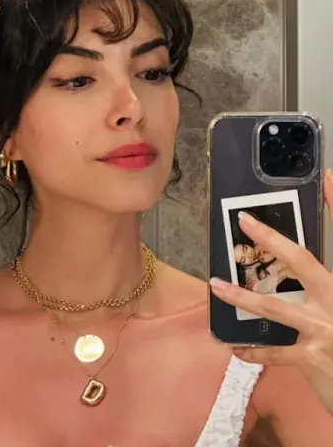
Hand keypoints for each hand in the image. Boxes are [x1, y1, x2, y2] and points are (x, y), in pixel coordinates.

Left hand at [210, 170, 332, 413]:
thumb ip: (320, 288)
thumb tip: (298, 281)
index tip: (326, 178)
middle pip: (304, 262)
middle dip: (272, 239)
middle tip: (244, 219)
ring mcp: (328, 330)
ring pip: (275, 307)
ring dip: (241, 297)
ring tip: (215, 285)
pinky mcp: (315, 359)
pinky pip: (274, 352)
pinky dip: (253, 351)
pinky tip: (235, 346)